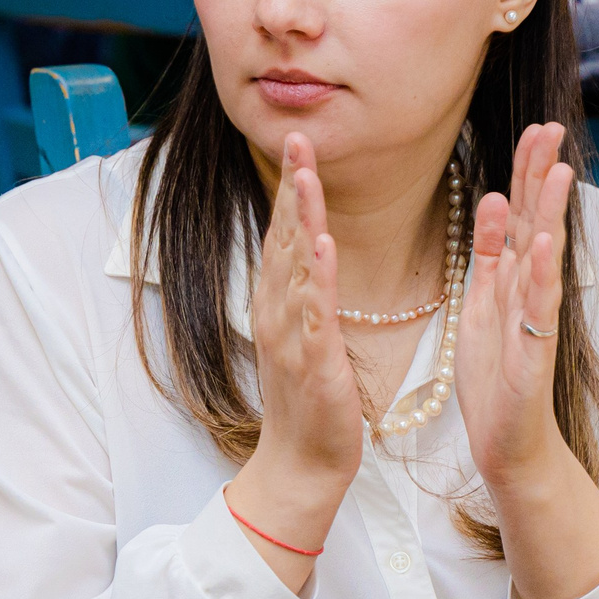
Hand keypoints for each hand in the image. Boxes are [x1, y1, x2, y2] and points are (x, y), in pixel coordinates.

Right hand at [234, 133, 367, 585]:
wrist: (303, 463)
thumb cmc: (310, 399)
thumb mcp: (306, 331)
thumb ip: (304, 288)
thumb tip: (307, 244)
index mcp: (280, 302)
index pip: (284, 232)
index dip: (292, 185)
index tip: (298, 140)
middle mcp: (277, 311)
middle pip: (283, 236)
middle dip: (292, 184)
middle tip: (296, 134)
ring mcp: (291, 335)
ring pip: (293, 266)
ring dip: (300, 217)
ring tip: (306, 175)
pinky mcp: (311, 361)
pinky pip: (313, 313)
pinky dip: (315, 277)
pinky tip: (321, 246)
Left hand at [451, 123, 578, 490]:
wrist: (508, 441)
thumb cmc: (495, 376)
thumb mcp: (481, 304)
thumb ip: (489, 255)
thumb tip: (493, 200)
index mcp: (511, 277)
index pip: (521, 213)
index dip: (526, 171)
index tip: (535, 129)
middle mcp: (529, 290)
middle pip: (538, 222)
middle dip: (542, 175)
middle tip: (551, 128)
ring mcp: (536, 318)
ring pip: (545, 257)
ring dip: (551, 214)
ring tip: (557, 171)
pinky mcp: (534, 350)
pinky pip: (538, 306)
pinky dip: (541, 274)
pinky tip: (543, 243)